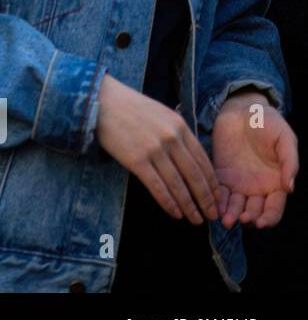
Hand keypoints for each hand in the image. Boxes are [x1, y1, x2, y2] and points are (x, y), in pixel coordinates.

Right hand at [95, 74, 220, 223]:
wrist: (100, 101)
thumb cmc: (129, 107)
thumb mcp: (161, 114)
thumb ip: (176, 133)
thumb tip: (188, 157)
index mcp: (180, 126)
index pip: (203, 161)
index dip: (212, 183)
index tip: (218, 198)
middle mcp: (171, 138)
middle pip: (195, 175)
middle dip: (206, 199)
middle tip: (212, 215)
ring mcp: (154, 149)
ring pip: (178, 184)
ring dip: (189, 205)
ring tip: (196, 219)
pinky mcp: (136, 160)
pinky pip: (157, 186)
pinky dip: (168, 202)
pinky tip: (175, 213)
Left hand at [212, 91, 297, 228]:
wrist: (243, 109)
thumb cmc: (269, 123)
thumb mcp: (286, 139)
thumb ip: (290, 162)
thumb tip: (290, 187)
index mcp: (276, 182)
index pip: (274, 208)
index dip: (269, 218)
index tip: (260, 222)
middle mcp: (257, 187)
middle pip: (253, 211)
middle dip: (247, 218)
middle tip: (239, 219)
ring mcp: (238, 181)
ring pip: (234, 205)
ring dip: (230, 214)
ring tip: (225, 219)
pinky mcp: (221, 172)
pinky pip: (218, 190)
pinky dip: (216, 200)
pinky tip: (213, 205)